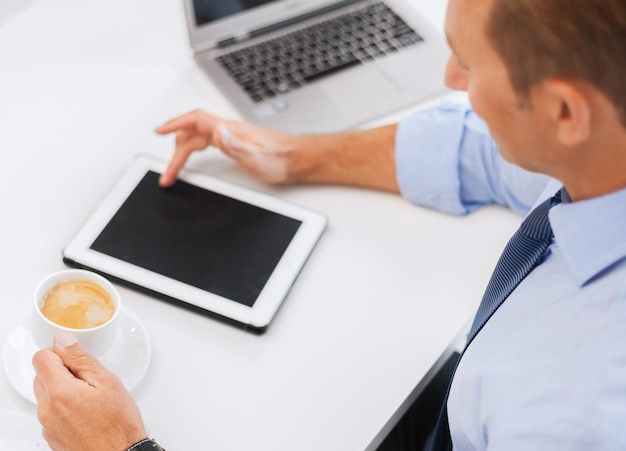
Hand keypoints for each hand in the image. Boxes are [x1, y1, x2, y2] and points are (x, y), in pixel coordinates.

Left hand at [33, 332, 147, 450]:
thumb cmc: (118, 424)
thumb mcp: (107, 381)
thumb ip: (81, 358)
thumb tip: (63, 340)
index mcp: (60, 392)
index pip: (41, 357)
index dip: (60, 352)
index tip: (77, 359)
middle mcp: (47, 410)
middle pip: (42, 375)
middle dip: (62, 370)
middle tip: (89, 378)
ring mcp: (48, 425)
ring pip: (46, 393)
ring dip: (63, 388)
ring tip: (90, 396)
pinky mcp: (52, 435)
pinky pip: (51, 412)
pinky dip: (64, 406)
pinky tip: (86, 411)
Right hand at [155, 110, 298, 186]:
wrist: (296, 159)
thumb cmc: (279, 160)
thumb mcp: (256, 158)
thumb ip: (234, 145)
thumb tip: (216, 131)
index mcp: (229, 130)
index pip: (195, 120)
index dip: (174, 123)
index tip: (158, 131)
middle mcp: (228, 130)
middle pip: (191, 133)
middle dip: (175, 151)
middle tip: (168, 173)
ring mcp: (230, 135)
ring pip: (197, 138)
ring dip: (182, 152)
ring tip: (174, 170)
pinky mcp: (234, 142)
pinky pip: (206, 142)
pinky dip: (192, 149)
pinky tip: (192, 157)